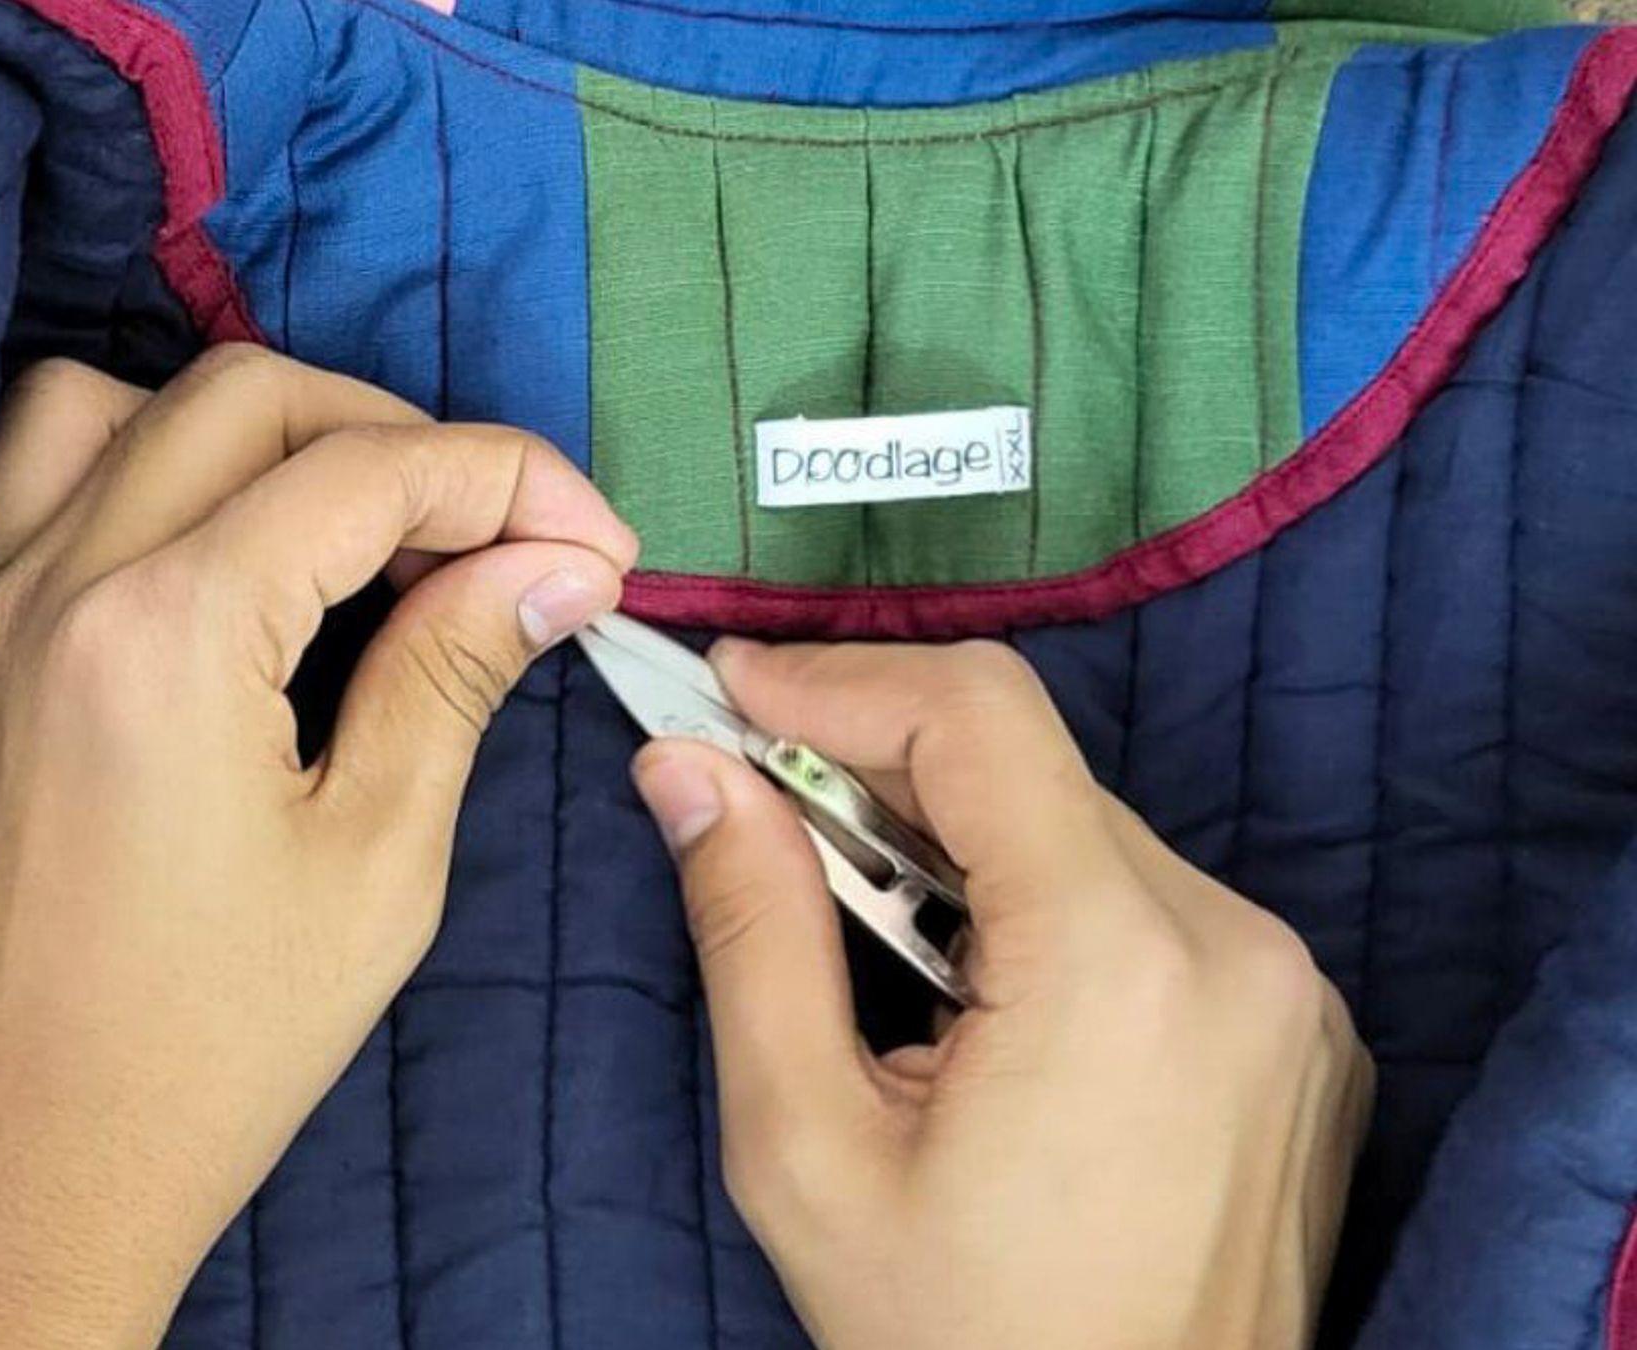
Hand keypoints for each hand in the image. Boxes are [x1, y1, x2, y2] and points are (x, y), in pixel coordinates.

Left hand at [0, 349, 635, 1347]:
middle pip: (251, 397)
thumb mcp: (377, 864)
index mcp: (169, 633)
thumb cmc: (211, 1047)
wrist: (24, 1168)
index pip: (366, 470)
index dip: (510, 482)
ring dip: (262, 430)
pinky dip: (147, 463)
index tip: (594, 548)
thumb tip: (553, 566)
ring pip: (123, 405)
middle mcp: (57, 584)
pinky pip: (38, 478)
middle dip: (404, 439)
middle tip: (501, 540)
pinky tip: (228, 551)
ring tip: (359, 526)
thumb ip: (454, 674)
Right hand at [630, 640, 1372, 1349]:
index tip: (729, 691)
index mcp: (1115, 964)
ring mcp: (1287, 990)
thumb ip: (751, 934)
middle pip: (1030, 772)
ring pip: (1088, 833)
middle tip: (756, 804)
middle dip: (879, 767)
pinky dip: (1047, 906)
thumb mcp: (808, 1150)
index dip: (838, 681)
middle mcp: (1233, 946)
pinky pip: (1153, 906)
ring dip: (962, 846)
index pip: (977, 717)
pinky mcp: (1303, 1030)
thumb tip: (688, 772)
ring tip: (866, 937)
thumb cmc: (959, 1340)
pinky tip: (978, 997)